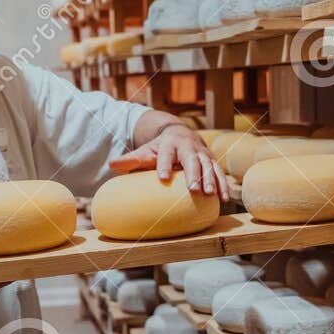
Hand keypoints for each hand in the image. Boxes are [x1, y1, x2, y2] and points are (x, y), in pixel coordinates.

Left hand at [109, 124, 226, 196]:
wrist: (180, 134)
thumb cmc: (159, 148)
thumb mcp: (145, 151)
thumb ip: (130, 160)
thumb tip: (111, 165)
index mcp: (168, 144)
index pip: (165, 154)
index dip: (164, 165)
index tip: (162, 177)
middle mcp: (187, 147)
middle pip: (191, 160)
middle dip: (193, 174)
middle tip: (193, 189)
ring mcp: (202, 154)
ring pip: (208, 166)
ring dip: (211, 180)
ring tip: (210, 194)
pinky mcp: (211, 161)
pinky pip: (218, 173)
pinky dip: (222, 185)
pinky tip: (222, 200)